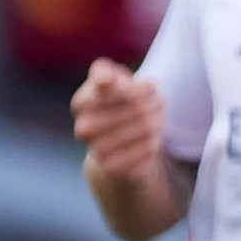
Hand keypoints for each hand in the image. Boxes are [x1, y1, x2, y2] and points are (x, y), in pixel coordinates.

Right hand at [69, 58, 167, 187]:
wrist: (120, 144)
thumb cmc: (120, 102)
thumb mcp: (114, 78)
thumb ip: (107, 71)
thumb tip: (105, 81)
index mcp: (81, 102)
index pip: (112, 86)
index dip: (138, 85)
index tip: (150, 86)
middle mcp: (83, 128)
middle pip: (134, 107)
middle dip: (153, 103)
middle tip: (160, 103)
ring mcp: (96, 150)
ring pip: (143, 129)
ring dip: (157, 122)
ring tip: (158, 120)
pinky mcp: (113, 168)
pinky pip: (145, 152)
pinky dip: (154, 143)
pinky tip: (153, 140)